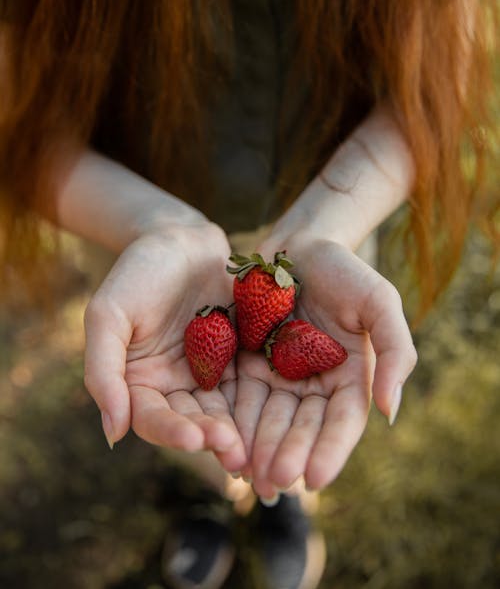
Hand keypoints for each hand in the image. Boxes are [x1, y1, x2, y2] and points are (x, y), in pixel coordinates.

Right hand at [83, 222, 246, 472]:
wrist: (181, 236)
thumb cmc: (137, 271)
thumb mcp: (109, 314)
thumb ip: (103, 371)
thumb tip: (113, 434)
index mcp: (138, 381)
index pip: (151, 418)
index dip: (171, 432)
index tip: (195, 438)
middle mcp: (174, 384)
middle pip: (191, 420)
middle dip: (211, 435)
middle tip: (233, 448)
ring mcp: (209, 372)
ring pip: (224, 409)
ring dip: (238, 429)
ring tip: (256, 445)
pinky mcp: (238, 356)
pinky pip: (249, 381)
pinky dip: (260, 400)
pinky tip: (278, 415)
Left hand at [233, 236, 416, 496]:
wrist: (297, 243)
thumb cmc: (343, 269)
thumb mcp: (379, 301)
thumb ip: (393, 351)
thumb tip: (389, 411)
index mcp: (349, 376)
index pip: (342, 421)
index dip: (330, 451)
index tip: (314, 479)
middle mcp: (313, 383)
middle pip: (302, 427)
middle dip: (288, 455)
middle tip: (274, 483)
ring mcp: (278, 375)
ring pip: (269, 419)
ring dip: (259, 449)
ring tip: (247, 475)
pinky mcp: (245, 363)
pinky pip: (239, 396)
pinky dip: (234, 421)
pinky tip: (223, 443)